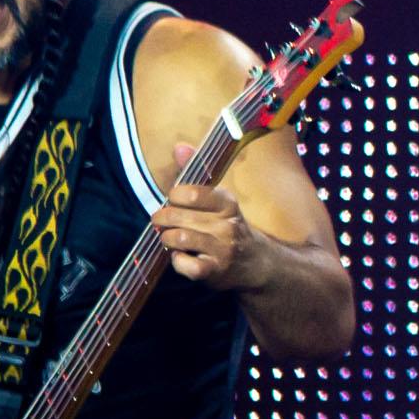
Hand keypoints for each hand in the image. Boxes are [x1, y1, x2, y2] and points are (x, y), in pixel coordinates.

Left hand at [155, 142, 265, 292]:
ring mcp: (223, 249)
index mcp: (227, 203)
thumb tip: (179, 147)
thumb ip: (195, 172)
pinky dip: (178, 262)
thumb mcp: (217, 199)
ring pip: (180, 238)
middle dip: (162, 219)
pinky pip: (188, 266)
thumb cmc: (227, 227)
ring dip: (167, 238)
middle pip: (179, 216)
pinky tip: (181, 258)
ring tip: (170, 239)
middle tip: (161, 222)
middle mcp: (228, 225)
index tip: (174, 201)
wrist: (257, 264)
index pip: (191, 193)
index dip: (174, 197)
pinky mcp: (216, 271)